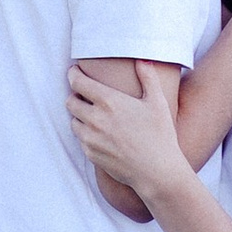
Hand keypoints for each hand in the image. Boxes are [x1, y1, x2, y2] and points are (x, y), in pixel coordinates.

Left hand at [66, 61, 187, 207]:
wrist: (157, 171)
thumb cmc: (160, 135)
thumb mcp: (157, 102)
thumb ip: (148, 77)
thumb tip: (143, 60)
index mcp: (109, 101)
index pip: (77, 82)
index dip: (73, 74)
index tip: (75, 71)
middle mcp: (95, 119)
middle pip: (70, 101)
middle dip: (76, 96)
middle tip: (85, 95)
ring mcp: (91, 138)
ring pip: (73, 121)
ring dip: (80, 116)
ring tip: (93, 115)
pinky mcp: (90, 154)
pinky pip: (80, 139)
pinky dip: (86, 134)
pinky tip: (100, 134)